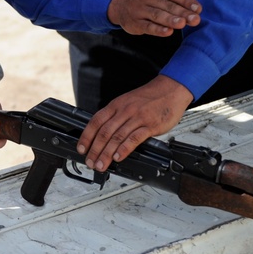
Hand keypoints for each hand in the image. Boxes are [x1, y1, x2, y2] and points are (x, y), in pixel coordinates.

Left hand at [75, 75, 192, 171]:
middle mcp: (124, 111)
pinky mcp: (150, 125)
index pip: (96, 121)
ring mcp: (137, 118)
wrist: (171, 89)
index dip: (86, 136)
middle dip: (95, 149)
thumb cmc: (149, 97)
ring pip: (117, 137)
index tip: (81, 148)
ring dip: (107, 153)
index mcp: (116, 105)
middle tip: (90, 161)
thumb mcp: (127, 102)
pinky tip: (118, 157)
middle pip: (104, 132)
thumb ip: (116, 116)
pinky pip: (134, 138)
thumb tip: (103, 134)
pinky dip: (124, 149)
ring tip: (101, 164)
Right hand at [107, 0, 200, 36]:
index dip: (187, 1)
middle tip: (195, 20)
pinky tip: (168, 32)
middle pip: (168, 5)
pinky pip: (147, 26)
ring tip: (182, 24)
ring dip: (170, 20)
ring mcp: (141, 10)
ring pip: (157, 15)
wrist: (120, 3)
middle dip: (182, 12)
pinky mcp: (136, 23)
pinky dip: (157, 29)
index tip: (198, 9)